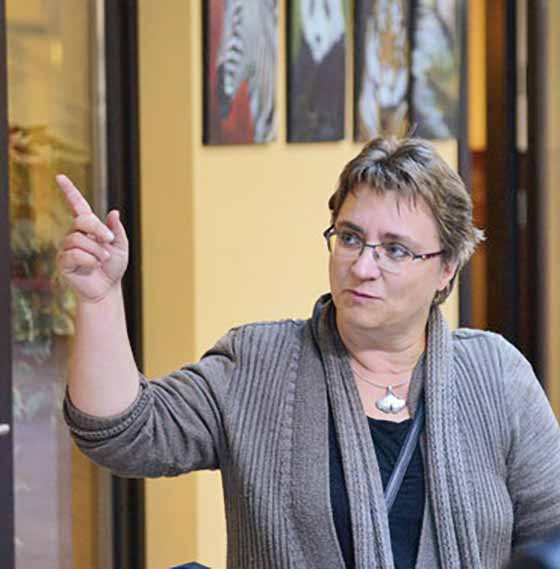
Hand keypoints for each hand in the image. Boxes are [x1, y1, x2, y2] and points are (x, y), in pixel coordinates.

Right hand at [56, 175, 128, 302]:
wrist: (107, 288)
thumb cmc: (113, 267)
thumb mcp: (121, 246)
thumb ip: (116, 230)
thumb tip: (114, 212)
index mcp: (90, 228)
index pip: (78, 205)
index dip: (69, 191)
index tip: (60, 177)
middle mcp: (75, 234)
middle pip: (82, 220)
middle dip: (98, 229)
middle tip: (109, 241)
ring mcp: (67, 247)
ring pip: (79, 239)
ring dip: (96, 250)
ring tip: (102, 259)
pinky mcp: (63, 261)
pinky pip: (74, 254)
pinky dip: (89, 260)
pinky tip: (92, 266)